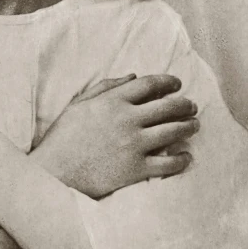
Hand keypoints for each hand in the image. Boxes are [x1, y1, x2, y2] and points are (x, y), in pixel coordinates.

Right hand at [30, 74, 198, 198]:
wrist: (54, 172)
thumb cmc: (63, 138)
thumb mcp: (79, 104)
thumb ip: (106, 87)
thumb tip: (132, 76)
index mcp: (112, 101)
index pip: (149, 84)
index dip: (168, 82)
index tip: (177, 84)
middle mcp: (127, 120)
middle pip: (168, 106)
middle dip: (185, 104)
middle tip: (191, 106)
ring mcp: (134, 145)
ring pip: (174, 131)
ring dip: (189, 126)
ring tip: (194, 125)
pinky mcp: (136, 169)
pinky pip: (169, 163)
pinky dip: (182, 159)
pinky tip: (186, 156)